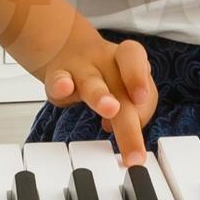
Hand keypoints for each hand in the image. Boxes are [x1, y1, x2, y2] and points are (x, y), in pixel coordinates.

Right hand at [40, 32, 155, 164]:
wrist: (64, 48)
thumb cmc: (104, 73)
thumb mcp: (125, 85)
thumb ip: (137, 109)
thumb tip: (134, 138)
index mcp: (125, 60)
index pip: (136, 59)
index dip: (140, 77)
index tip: (142, 98)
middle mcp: (105, 62)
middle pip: (120, 89)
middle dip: (128, 121)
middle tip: (135, 151)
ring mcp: (80, 69)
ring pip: (91, 83)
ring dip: (101, 96)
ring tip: (110, 109)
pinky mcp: (57, 77)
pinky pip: (57, 81)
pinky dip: (60, 86)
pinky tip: (64, 88)